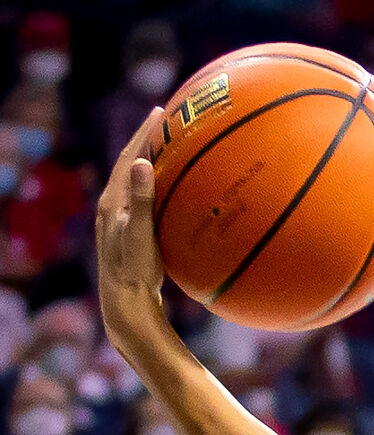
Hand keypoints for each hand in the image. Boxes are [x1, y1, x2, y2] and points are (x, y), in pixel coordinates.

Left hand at [95, 107, 173, 359]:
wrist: (124, 302)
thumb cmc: (134, 271)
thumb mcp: (140, 235)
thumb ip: (141, 201)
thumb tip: (142, 163)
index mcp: (113, 200)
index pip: (129, 157)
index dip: (145, 132)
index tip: (161, 110)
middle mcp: (113, 205)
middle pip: (131, 163)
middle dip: (148, 139)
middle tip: (167, 119)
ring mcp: (121, 218)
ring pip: (138, 180)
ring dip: (152, 160)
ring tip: (172, 146)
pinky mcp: (131, 231)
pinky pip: (146, 197)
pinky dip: (159, 184)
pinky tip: (177, 188)